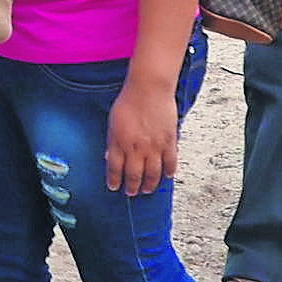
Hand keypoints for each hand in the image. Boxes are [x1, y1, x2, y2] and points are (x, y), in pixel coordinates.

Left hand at [103, 71, 178, 195]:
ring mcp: (153, 147)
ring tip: (147, 189)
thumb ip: (113, 142)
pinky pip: (170, 162)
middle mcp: (135, 149)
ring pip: (152, 174)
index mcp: (118, 143)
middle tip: (132, 193)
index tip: (114, 187)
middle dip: (132, 187)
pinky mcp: (169, 142)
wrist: (149, 89)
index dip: (114, 180)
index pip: (114, 169)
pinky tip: (167, 176)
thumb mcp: (112, 122)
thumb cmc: (129, 101)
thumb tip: (111, 157)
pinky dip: (169, 172)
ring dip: (150, 184)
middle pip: (134, 175)